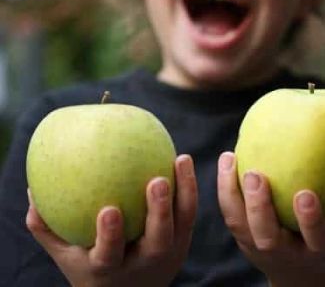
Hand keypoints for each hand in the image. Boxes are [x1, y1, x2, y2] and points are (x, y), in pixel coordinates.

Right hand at [26, 154, 197, 286]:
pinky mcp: (183, 240)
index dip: (110, 236)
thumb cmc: (90, 264)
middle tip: (156, 181)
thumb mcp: (66, 254)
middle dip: (159, 213)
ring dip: (184, 191)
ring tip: (181, 159)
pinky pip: (189, 212)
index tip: (109, 210)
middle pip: (157, 242)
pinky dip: (188, 187)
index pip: (110, 255)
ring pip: (182, 223)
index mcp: (112, 268)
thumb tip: (32, 192)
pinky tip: (182, 160)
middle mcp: (145, 262)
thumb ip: (48, 227)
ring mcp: (169, 252)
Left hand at [217, 152, 324, 286]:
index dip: (310, 219)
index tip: (305, 193)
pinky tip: (228, 158)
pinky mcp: (244, 240)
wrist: (304, 276)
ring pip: (240, 226)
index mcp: (318, 249)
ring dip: (232, 193)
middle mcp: (286, 252)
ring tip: (230, 158)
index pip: (315, 238)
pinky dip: (226, 189)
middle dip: (260, 207)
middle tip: (256, 174)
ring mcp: (260, 249)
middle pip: (268, 237)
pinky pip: (230, 215)